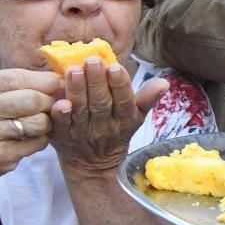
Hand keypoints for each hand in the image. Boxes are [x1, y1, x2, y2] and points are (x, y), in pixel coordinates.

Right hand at [0, 69, 58, 202]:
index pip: (16, 77)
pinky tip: (25, 142)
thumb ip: (7, 88)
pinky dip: (39, 141)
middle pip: (32, 99)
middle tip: (50, 107)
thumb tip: (57, 79)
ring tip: (34, 126)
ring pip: (39, 122)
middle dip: (49, 102)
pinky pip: (36, 142)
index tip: (59, 84)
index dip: (44, 80)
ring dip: (45, 124)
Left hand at [51, 58, 167, 175]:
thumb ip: (147, 98)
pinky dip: (60, 114)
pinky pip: (61, 125)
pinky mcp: (62, 137)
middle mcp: (104, 127)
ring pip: (81, 110)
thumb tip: (165, 82)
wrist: (93, 164)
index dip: (120, 85)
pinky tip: (59, 102)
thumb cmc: (116, 131)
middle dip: (96, 81)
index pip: (124, 101)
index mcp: (125, 120)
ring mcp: (82, 132)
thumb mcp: (136, 116)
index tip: (115, 66)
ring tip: (74, 70)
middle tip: (92, 60)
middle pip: (101, 103)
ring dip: (77, 90)